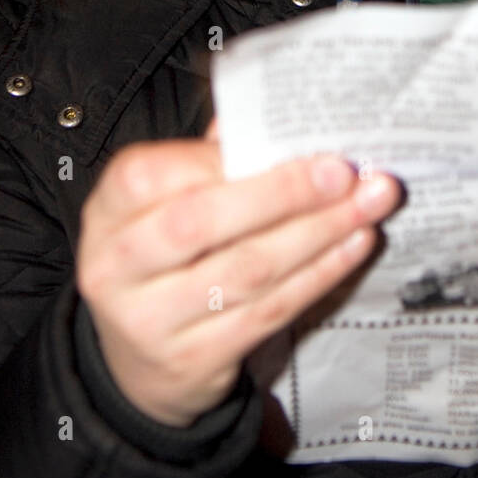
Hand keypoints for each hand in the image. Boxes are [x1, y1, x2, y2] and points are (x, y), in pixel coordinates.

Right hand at [76, 118, 400, 426]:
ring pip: (247, 269)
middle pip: (201, 222)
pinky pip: (268, 311)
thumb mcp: (164, 203)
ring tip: (369, 205)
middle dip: (284, 193)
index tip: (295, 143)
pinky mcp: (193, 359)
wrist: (137, 361)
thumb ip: (212, 158)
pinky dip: (318, 275)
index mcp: (109, 207)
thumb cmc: (164, 256)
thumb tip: (285, 115)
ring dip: (318, 233)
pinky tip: (352, 247)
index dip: (228, 159)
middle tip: (346, 173)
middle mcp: (116, 265)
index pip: (157, 174)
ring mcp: (151, 319)